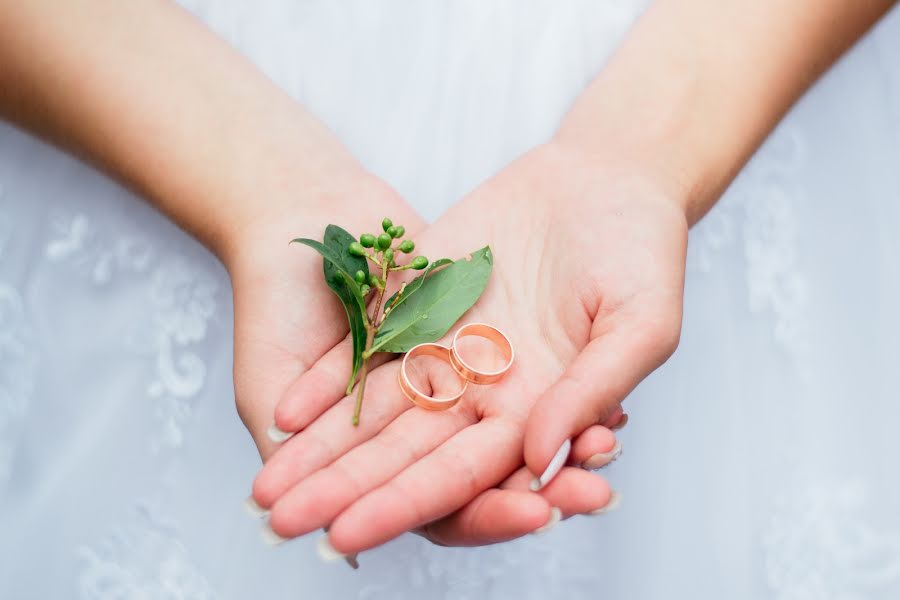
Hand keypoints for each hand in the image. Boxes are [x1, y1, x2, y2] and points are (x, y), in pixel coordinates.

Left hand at [252, 141, 685, 553]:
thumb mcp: (639, 324)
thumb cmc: (642, 253)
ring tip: (265, 487)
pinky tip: (284, 412)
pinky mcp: (420, 301)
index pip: (462, 477)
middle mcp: (481, 391)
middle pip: (401, 455)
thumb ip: (590, 391)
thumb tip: (540, 462)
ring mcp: (445, 346)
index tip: (350, 535)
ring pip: (372, 412)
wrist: (606, 177)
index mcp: (534, 412)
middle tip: (283, 525)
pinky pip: (367, 348)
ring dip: (319, 449)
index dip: (404, 504)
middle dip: (342, 491)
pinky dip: (326, 382)